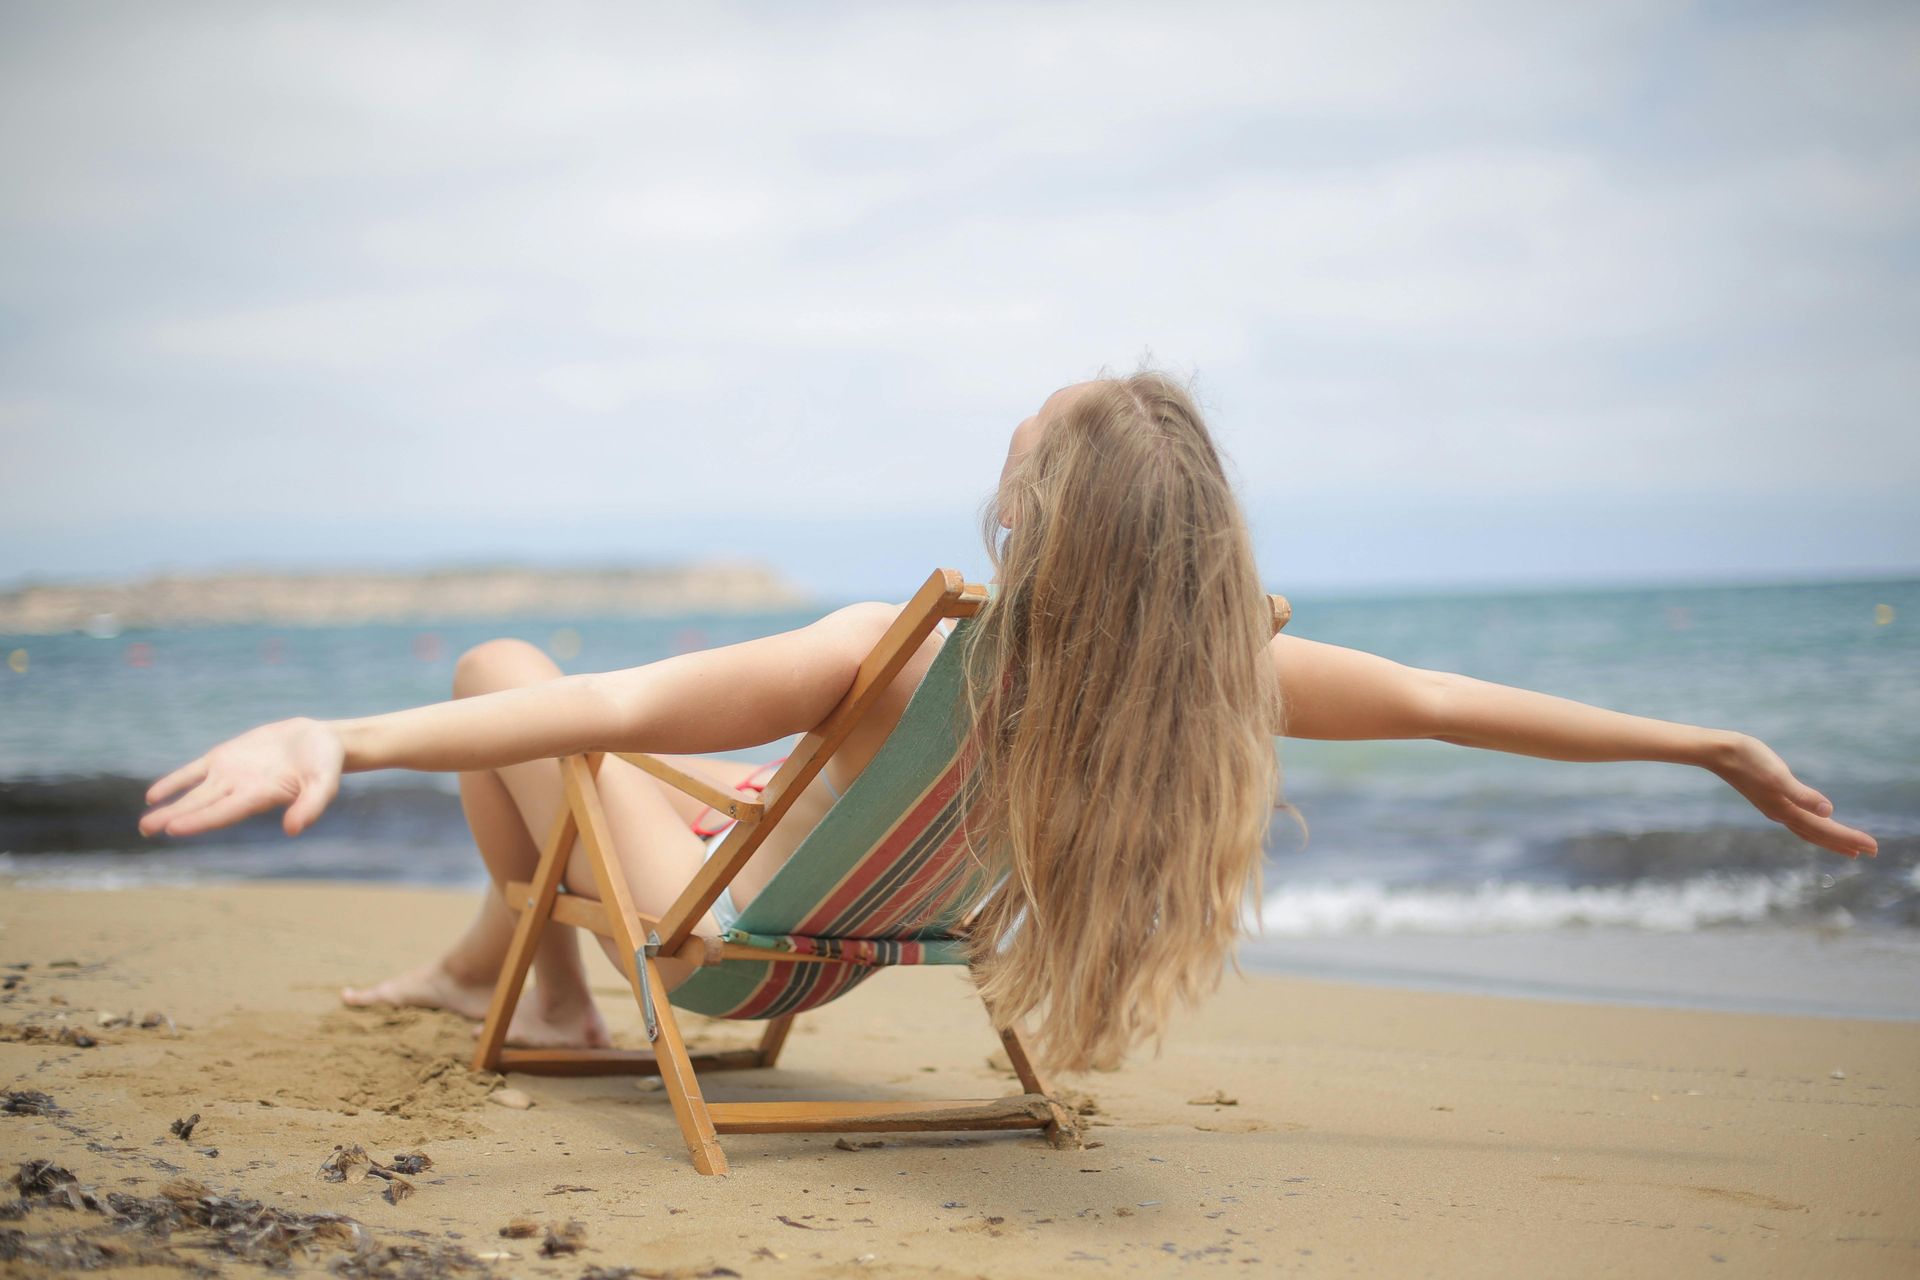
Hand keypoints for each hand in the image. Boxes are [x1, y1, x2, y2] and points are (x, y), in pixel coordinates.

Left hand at [140, 717, 344, 838]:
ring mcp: (230, 775)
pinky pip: (194, 772)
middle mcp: (240, 791)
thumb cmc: (325, 764)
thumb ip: (311, 805)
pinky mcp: (227, 757)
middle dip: (175, 818)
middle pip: (202, 807)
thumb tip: (293, 829)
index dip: (200, 820)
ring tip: (145, 826)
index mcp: (260, 797)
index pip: (224, 812)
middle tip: (148, 830)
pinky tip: (153, 796)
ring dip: (170, 807)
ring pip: (194, 794)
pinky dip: (175, 782)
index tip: (175, 828)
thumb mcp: (325, 782)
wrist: (320, 741)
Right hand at [1710, 732, 1877, 858]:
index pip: (1825, 829)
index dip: (1850, 838)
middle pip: (1818, 835)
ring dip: (1830, 839)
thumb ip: (1802, 794)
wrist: (1719, 752)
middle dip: (1845, 843)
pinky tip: (1817, 822)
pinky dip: (1814, 828)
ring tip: (1850, 848)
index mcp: (1786, 810)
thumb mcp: (1778, 775)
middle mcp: (1782, 813)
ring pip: (1809, 831)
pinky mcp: (1772, 798)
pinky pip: (1800, 821)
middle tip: (1872, 852)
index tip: (1874, 848)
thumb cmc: (1749, 759)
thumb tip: (1828, 811)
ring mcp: (1775, 807)